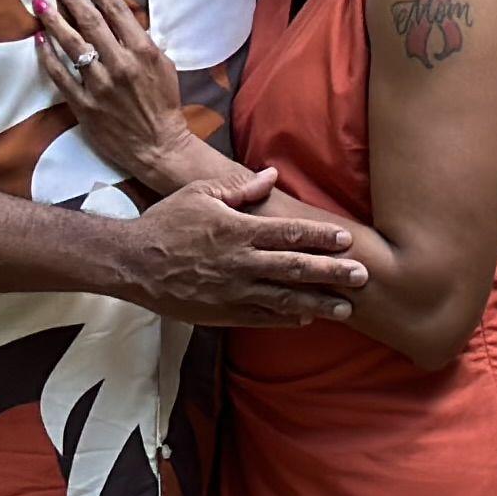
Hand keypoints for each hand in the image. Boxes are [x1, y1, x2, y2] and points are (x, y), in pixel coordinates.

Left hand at [32, 0, 204, 191]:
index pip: (117, 12)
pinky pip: (60, 75)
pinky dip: (47, 55)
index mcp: (143, 52)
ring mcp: (99, 85)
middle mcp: (120, 65)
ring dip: (54, 20)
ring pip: (71, 44)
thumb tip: (122, 17)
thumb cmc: (163, 104)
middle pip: (90, 22)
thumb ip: (144, 40)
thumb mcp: (164, 65)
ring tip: (40, 2)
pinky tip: (39, 38)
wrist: (158, 146)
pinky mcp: (84, 104)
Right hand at [119, 183, 369, 329]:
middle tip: (363, 277)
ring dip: (318, 303)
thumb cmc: (167, 222)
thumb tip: (271, 176)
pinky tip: (307, 318)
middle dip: (332, 273)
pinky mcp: (223, 313)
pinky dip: (286, 319)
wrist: (133, 263)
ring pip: (284, 300)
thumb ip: (239, 188)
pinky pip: (261, 318)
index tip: (347, 239)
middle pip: (295, 269)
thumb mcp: (200, 194)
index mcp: (238, 231)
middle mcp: (241, 263)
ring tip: (346, 308)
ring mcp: (233, 292)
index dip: (321, 237)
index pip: (289, 234)